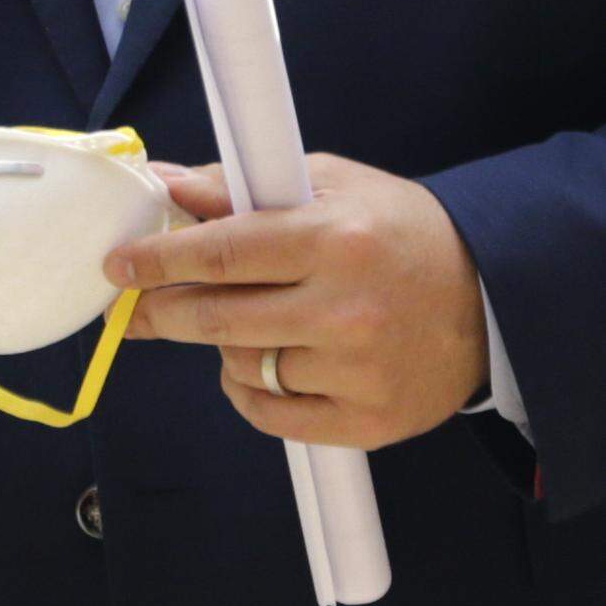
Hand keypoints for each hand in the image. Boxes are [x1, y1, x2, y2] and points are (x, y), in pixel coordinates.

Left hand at [105, 156, 488, 449]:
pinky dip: (248, 391)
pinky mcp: (367, 421)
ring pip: (240, 365)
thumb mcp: (329, 185)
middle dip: (161, 311)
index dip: (157, 260)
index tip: (118, 267)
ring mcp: (357, 371)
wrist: (488, 295)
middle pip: (215, 318)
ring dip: (221, 344)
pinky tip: (262, 365)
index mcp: (333, 239)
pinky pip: (269, 414)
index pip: (220, 252)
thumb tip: (166, 184)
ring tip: (249, 320)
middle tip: (137, 307)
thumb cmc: (398, 231)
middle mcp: (345, 308)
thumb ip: (241, 186)